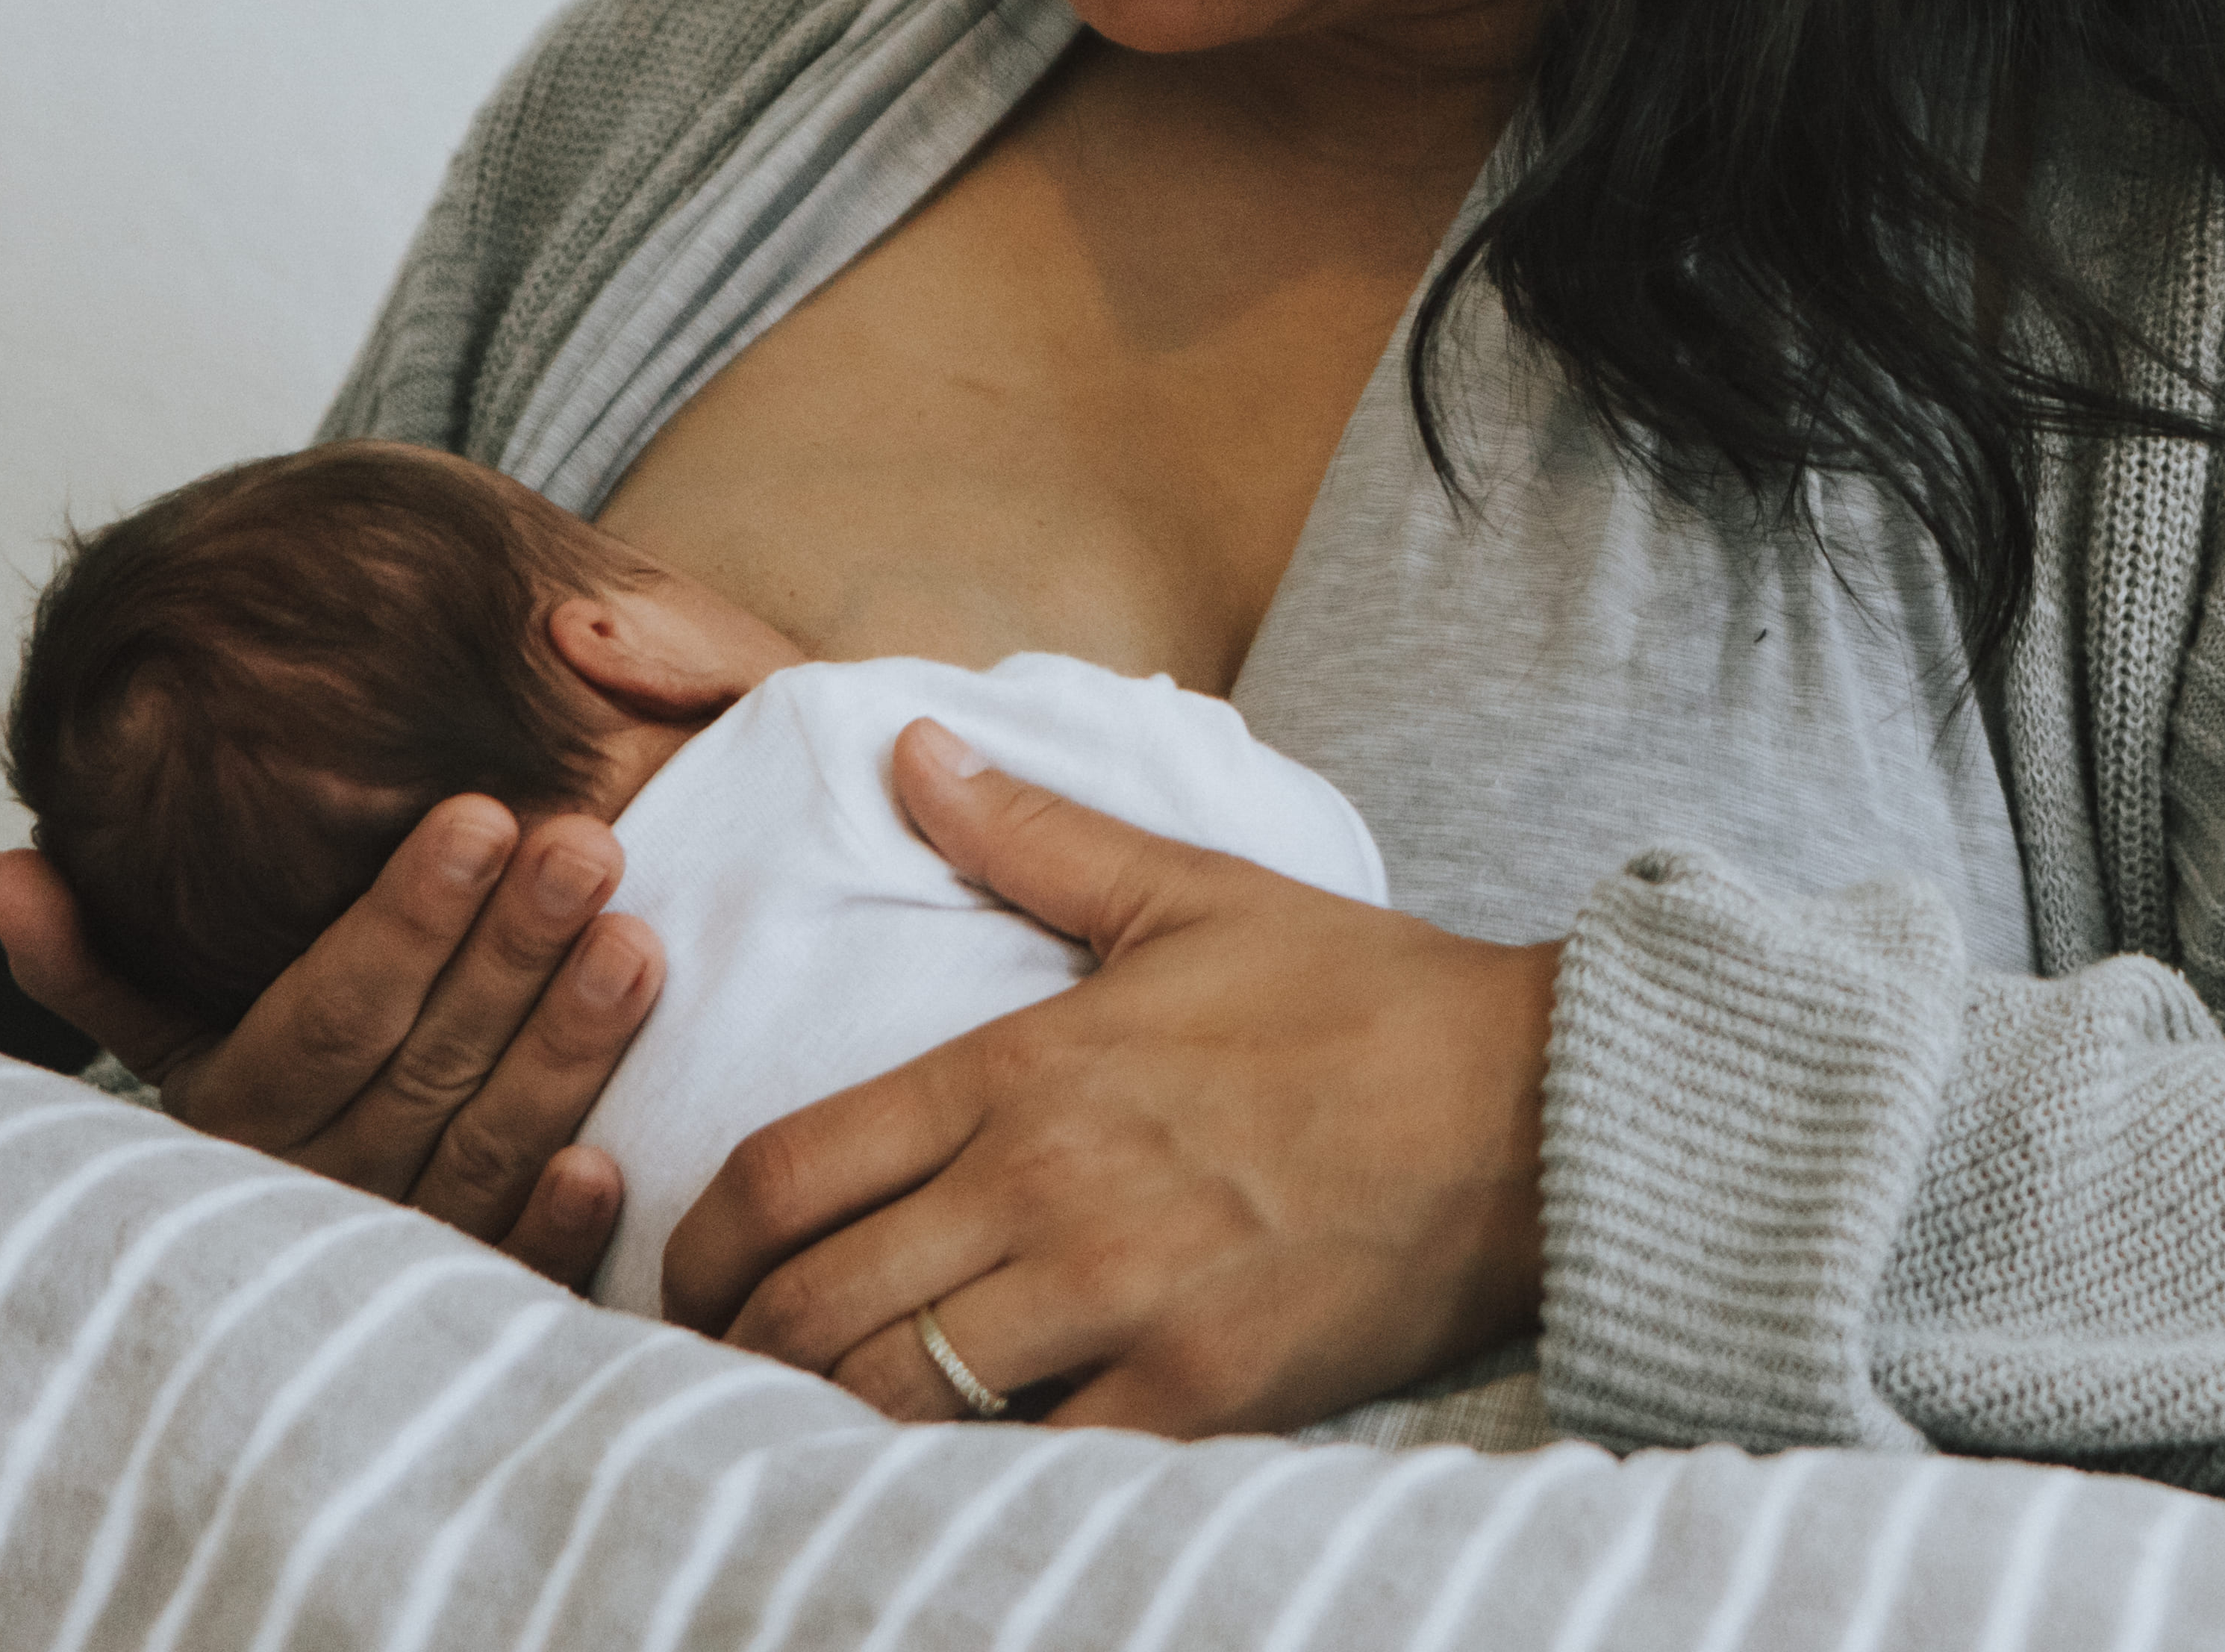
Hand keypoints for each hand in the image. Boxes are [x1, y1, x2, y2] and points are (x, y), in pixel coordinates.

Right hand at [0, 795, 664, 1290]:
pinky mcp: (465, 1314)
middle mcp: (313, 1191)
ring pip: (485, 1150)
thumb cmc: (249, 1112)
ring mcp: (395, 1257)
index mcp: (236, 1121)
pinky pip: (509, 1276)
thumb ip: (92, 963)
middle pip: (423, 1068)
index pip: (326, 1014)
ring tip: (637, 944)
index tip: (482, 817)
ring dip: (563, 1054)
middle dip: (510, 952)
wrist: (255, 1306)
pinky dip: (553, 1229)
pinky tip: (606, 1166)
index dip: (403, 920)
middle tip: (588, 847)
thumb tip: (5, 869)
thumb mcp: (165, 1041)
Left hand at [663, 721, 1558, 1433]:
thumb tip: (910, 748)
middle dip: (739, 1356)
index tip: (688, 1282)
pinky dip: (970, 1476)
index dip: (696, 1251)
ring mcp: (1123, 1298)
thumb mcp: (1195, 894)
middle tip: (728, 1374)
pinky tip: (955, 1467)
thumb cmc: (1365, 999)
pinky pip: (1029, 1463)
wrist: (1536, 1104)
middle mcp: (1050, 1187)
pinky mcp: (1199, 1395)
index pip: (785, 1174)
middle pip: (810, 1308)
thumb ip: (1034, 837)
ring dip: (830, 1423)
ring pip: (894, 1398)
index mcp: (1028, 1070)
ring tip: (814, 1429)